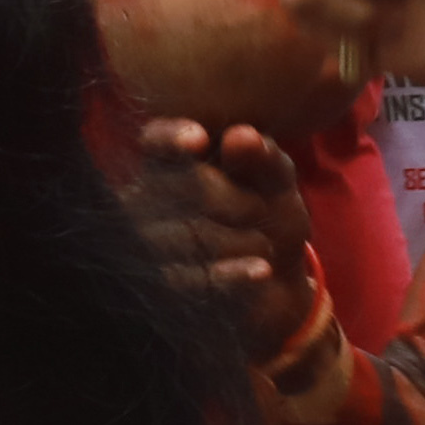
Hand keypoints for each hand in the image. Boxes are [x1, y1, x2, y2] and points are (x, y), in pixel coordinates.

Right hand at [124, 118, 326, 369]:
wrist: (278, 279)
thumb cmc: (268, 212)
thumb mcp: (276, 180)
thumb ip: (262, 156)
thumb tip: (239, 136)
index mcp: (169, 162)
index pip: (155, 141)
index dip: (171, 138)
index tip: (199, 140)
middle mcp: (145, 200)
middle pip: (185, 187)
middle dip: (237, 199)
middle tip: (261, 210)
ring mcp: (149, 246)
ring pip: (192, 236)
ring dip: (244, 241)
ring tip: (263, 244)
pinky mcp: (164, 288)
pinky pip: (194, 279)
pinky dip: (234, 274)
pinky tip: (261, 271)